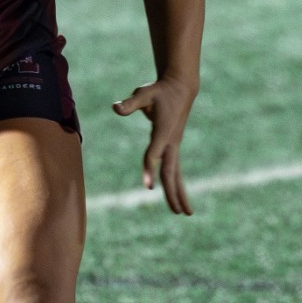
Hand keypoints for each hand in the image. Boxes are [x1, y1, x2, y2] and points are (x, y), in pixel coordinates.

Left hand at [113, 75, 194, 214]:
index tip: (148, 187)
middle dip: (173, 191)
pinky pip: (175, 170)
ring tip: (185, 214)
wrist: (180, 88)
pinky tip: (178, 199)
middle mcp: (171, 142)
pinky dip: (177, 185)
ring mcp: (174, 146)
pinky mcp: (173, 147)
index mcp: (163, 132)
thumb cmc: (159, 91)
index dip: (149, 169)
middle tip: (177, 212)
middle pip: (171, 171)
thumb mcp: (144, 93)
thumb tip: (115, 107)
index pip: (154, 154)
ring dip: (179, 194)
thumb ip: (131, 103)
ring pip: (176, 174)